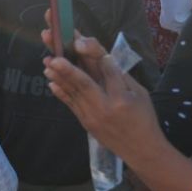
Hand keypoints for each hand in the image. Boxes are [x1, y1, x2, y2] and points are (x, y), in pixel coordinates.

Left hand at [40, 35, 160, 160]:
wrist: (141, 150)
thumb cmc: (144, 117)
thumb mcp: (140, 93)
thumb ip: (120, 76)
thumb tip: (101, 56)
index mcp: (124, 98)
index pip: (107, 71)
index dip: (94, 55)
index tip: (80, 39)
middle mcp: (106, 107)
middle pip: (85, 82)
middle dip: (68, 65)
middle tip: (55, 51)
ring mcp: (93, 116)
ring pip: (74, 92)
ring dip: (59, 75)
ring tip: (47, 60)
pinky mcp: (85, 122)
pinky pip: (71, 104)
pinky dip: (61, 91)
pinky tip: (51, 80)